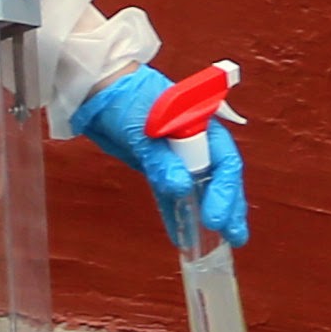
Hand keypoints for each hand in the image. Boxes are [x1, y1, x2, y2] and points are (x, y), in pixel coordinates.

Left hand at [73, 68, 251, 250]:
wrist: (95, 89)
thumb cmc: (124, 98)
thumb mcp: (143, 127)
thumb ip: (161, 158)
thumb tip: (181, 188)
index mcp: (199, 123)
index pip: (223, 160)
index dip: (224, 191)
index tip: (216, 217)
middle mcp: (194, 141)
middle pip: (217, 177)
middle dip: (227, 207)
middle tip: (234, 236)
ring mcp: (175, 155)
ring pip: (198, 189)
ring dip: (206, 215)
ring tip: (221, 242)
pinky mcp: (158, 166)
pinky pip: (171, 194)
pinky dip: (177, 213)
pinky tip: (183, 236)